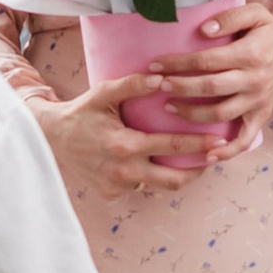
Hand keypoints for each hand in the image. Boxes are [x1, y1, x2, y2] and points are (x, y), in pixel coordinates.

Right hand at [34, 62, 238, 200]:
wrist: (51, 138)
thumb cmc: (81, 112)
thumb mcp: (103, 93)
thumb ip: (133, 85)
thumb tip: (163, 78)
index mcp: (124, 145)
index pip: (172, 146)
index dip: (200, 145)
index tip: (221, 141)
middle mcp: (123, 171)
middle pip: (174, 179)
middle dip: (199, 170)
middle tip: (215, 157)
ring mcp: (117, 186)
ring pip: (159, 186)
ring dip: (179, 176)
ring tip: (195, 162)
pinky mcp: (111, 194)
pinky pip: (140, 188)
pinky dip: (150, 178)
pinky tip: (158, 165)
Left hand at [144, 1, 272, 151]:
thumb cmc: (270, 34)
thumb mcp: (256, 14)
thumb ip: (230, 17)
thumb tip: (204, 30)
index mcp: (250, 53)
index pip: (207, 60)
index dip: (179, 64)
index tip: (156, 65)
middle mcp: (254, 80)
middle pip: (210, 88)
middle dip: (180, 87)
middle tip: (158, 85)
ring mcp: (258, 102)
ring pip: (221, 114)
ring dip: (192, 114)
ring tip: (169, 107)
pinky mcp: (261, 116)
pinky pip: (244, 140)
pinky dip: (226, 151)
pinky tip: (206, 155)